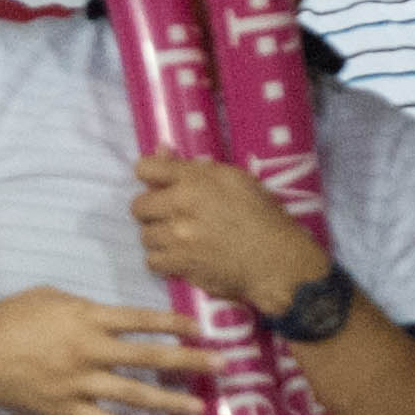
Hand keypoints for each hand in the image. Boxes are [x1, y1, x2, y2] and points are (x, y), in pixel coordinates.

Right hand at [0, 286, 226, 414]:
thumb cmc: (9, 317)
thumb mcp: (49, 297)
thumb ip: (85, 308)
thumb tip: (111, 319)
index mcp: (87, 319)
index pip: (141, 320)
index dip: (173, 323)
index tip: (200, 327)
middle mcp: (91, 351)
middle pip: (150, 357)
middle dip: (188, 361)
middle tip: (222, 365)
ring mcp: (82, 384)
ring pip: (136, 395)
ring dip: (171, 401)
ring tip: (201, 409)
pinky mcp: (69, 409)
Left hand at [129, 156, 328, 318]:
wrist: (275, 260)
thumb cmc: (263, 216)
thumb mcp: (235, 179)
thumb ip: (195, 166)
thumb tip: (162, 149)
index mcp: (193, 180)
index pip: (145, 168)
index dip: (149, 175)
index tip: (158, 183)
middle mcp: (178, 206)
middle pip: (139, 206)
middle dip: (152, 210)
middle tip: (171, 215)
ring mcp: (176, 238)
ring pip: (145, 235)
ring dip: (158, 237)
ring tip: (177, 239)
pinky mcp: (179, 265)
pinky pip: (152, 261)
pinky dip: (163, 261)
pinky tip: (179, 258)